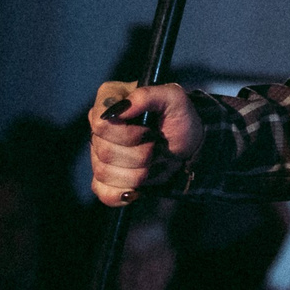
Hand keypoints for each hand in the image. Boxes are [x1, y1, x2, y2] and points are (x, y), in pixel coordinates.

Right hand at [87, 80, 200, 203]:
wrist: (189, 147)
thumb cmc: (180, 118)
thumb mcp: (173, 99)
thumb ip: (146, 96)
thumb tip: (118, 110)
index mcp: (110, 99)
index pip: (100, 123)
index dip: (127, 133)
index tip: (149, 130)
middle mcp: (100, 124)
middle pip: (104, 150)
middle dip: (139, 154)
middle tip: (155, 145)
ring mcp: (100, 151)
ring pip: (104, 172)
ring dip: (137, 173)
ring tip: (152, 161)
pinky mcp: (106, 176)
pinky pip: (102, 191)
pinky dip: (121, 193)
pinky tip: (136, 189)